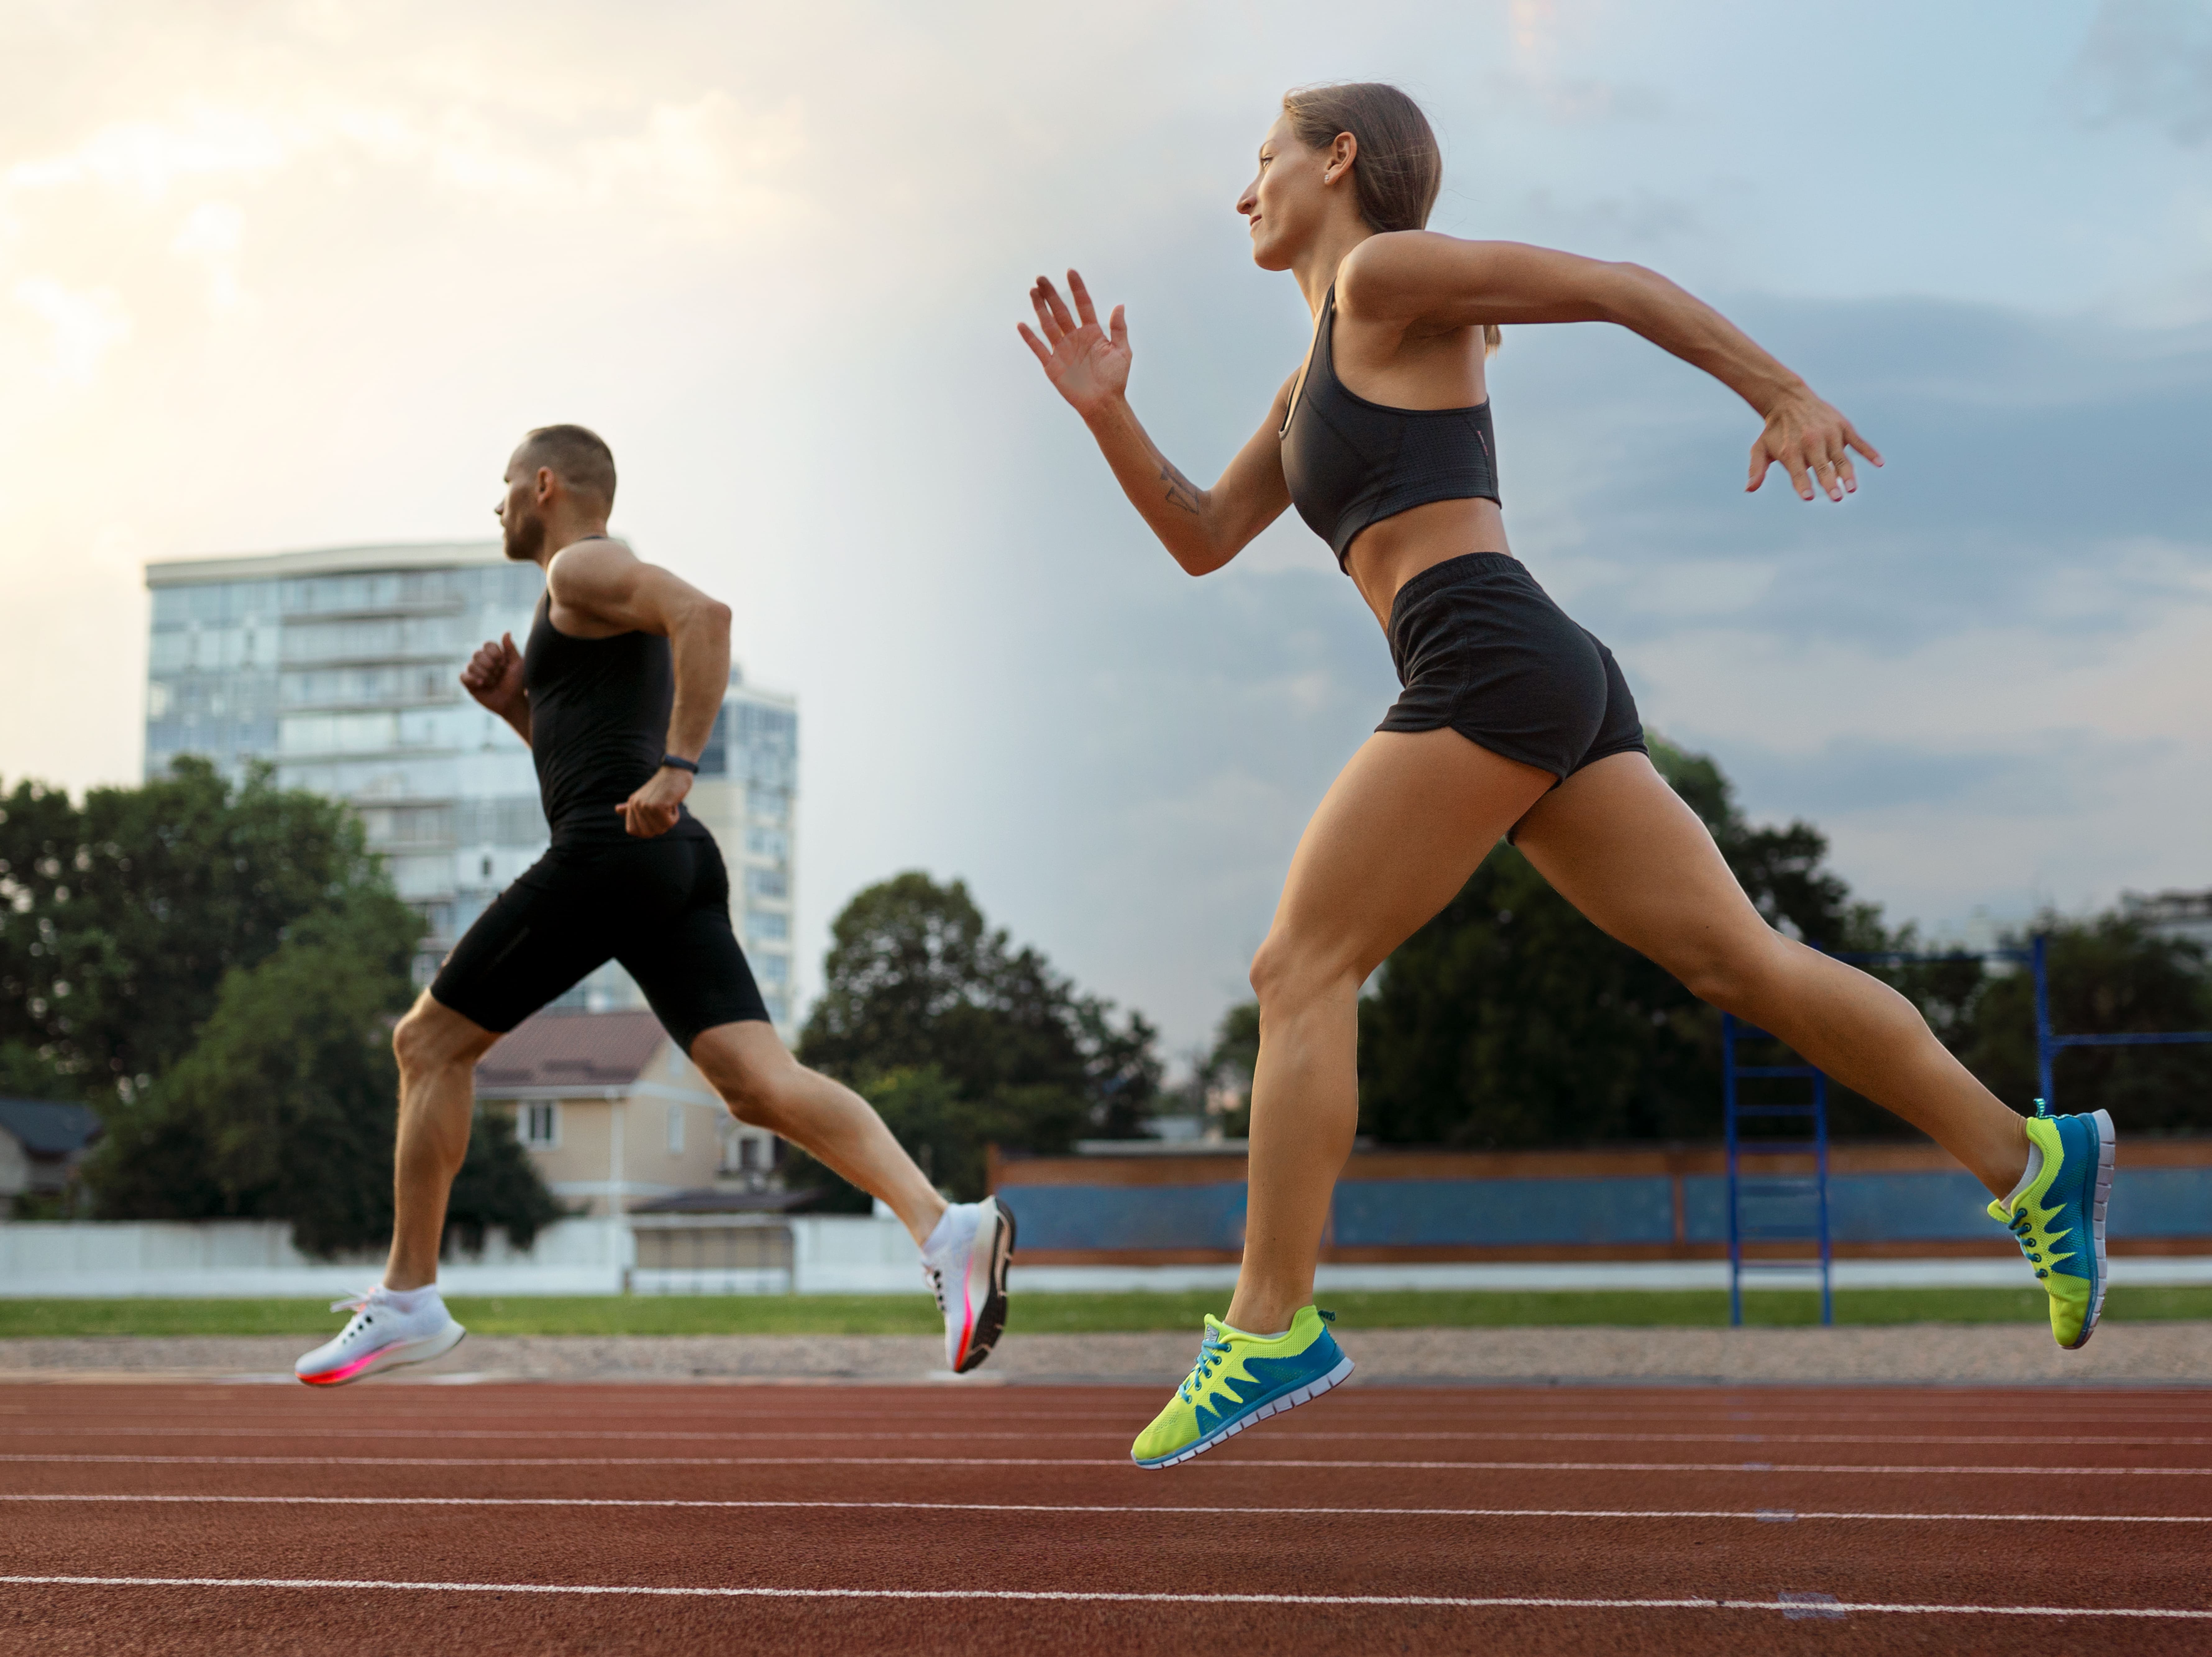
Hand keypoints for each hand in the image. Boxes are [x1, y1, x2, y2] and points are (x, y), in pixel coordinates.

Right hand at [460, 633, 524, 716]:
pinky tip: (482, 684)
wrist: (513, 701)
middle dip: (489, 665)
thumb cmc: (517, 683)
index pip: (487, 645)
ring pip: (471, 665)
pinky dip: (472, 679)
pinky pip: (463, 676)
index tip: (503, 662)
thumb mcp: (517, 664)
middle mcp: (483, 662)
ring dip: (485, 675)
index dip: (494, 653)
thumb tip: (507, 632)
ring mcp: (475, 673)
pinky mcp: (470, 684)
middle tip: (498, 674)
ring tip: (493, 683)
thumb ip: (510, 648)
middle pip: (477, 654)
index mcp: (494, 655)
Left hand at [618, 766, 690, 838]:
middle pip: (647, 833)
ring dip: (669, 821)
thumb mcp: (644, 796)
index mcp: (631, 804)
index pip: (632, 831)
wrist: (676, 771)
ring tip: (668, 806)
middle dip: (659, 827)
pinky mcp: (658, 806)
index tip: (654, 820)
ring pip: (659, 829)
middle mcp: (636, 805)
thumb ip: (631, 806)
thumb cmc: (663, 786)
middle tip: (663, 813)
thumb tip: (617, 810)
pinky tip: (673, 804)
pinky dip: (675, 816)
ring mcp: (646, 806)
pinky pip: (669, 823)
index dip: (645, 831)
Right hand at [1018, 270, 1129, 416]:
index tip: (1071, 272)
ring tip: (1033, 291)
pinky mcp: (1052, 365)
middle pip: (1061, 311)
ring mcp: (1062, 350)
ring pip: (1048, 324)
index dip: (1077, 289)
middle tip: (1041, 278)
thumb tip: (1120, 305)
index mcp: (1092, 333)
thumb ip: (1118, 329)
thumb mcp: (1122, 351)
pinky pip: (1039, 348)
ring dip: (1040, 308)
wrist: (1103, 403)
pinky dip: (1030, 337)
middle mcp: (1075, 338)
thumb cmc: (1115, 380)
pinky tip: (1022, 324)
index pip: (1083, 305)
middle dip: (1051, 294)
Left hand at [1748, 386, 1882, 501]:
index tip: (1807, 497)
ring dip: (1847, 473)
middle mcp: (1811, 442)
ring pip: (1841, 457)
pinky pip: (1858, 441)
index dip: (1802, 484)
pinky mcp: (1843, 427)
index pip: (1797, 472)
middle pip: (1821, 466)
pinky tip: (1879, 463)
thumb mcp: (1760, 448)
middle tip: (1836, 497)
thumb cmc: (1774, 431)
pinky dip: (1869, 452)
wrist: (1788, 399)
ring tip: (1852, 488)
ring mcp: (1829, 433)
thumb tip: (1749, 489)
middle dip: (1828, 482)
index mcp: (1791, 450)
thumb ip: (1756, 469)